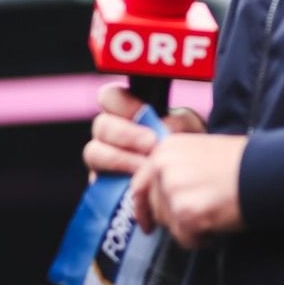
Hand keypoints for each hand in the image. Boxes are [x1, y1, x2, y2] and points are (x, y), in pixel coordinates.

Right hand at [83, 82, 206, 176]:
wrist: (190, 185)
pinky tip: (139, 188)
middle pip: (100, 125)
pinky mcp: (102, 187)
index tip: (143, 113)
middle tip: (151, 144)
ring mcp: (103, 160)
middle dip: (124, 134)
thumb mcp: (190, 129)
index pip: (109, 97)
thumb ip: (179, 121)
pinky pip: (98, 183)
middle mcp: (109, 134)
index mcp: (126, 112)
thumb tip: (164, 125)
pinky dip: (117, 184)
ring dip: (119, 159)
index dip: (121, 103)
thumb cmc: (187, 149)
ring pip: (93, 152)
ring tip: (145, 168)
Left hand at [128, 132, 246, 248]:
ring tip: (213, 216)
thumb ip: (175, 168)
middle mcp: (163, 167)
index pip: (140, 184)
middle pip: (154, 207)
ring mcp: (173, 191)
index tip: (146, 223)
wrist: (267, 170)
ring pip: (170, 224)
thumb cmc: (242, 162)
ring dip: (189, 228)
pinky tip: (216, 227)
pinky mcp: (187, 213)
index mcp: (165, 150)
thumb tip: (161, 194)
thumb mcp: (199, 151)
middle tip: (197, 219)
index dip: (142, 207)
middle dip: (173, 218)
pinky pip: (185, 238)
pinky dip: (200, 239)